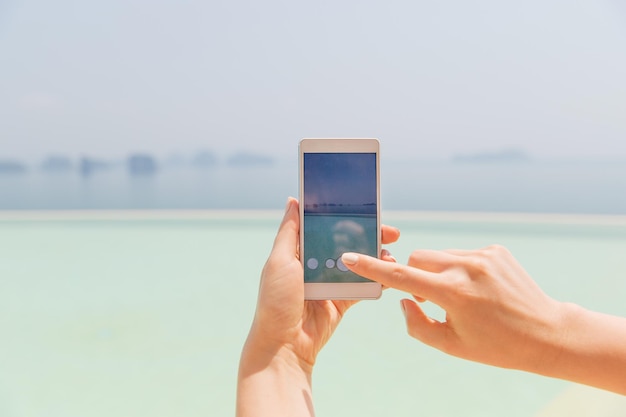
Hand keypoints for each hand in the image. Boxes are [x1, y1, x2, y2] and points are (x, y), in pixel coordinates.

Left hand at [237, 198, 398, 416]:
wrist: (284, 346)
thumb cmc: (276, 301)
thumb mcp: (279, 260)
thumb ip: (289, 231)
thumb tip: (293, 200)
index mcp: (298, 251)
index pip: (325, 226)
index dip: (346, 216)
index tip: (367, 209)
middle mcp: (315, 264)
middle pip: (347, 243)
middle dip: (369, 235)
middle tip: (391, 233)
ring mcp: (329, 283)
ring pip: (358, 263)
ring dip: (376, 257)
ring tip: (391, 256)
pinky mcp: (342, 301)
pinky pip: (363, 287)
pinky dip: (377, 280)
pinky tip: (389, 274)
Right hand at [341, 245, 563, 371]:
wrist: (547, 334)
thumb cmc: (497, 346)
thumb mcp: (451, 346)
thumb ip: (417, 323)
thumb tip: (405, 299)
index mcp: (454, 293)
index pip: (402, 276)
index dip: (372, 268)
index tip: (350, 257)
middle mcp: (467, 267)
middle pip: (419, 258)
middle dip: (416, 275)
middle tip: (430, 299)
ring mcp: (483, 255)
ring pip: (440, 255)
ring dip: (439, 273)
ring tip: (463, 297)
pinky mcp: (495, 250)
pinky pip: (461, 254)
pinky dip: (459, 269)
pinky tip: (480, 289)